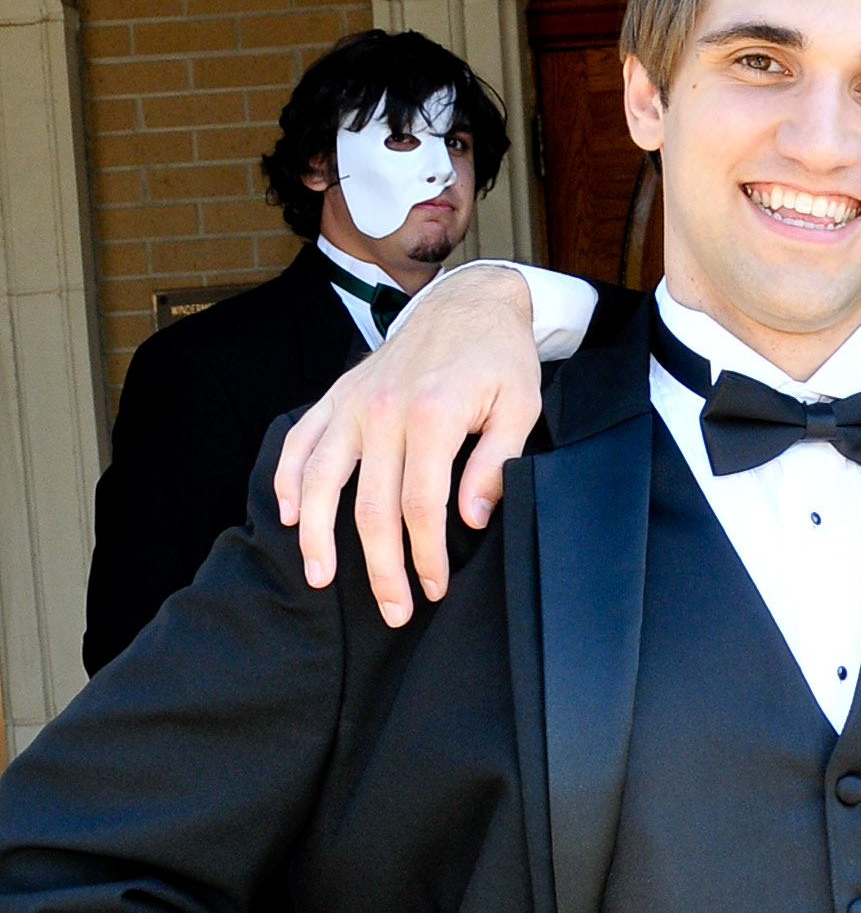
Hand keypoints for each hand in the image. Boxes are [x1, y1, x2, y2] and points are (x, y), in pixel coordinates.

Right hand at [274, 265, 544, 623]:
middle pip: (371, 507)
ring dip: (318, 534)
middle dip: (380, 568)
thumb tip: (470, 519)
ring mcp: (354, 401)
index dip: (426, 556)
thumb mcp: (520, 406)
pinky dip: (288, 477)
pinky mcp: (338, 394)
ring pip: (321, 479)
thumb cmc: (499, 359)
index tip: (435, 588)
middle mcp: (384, 409)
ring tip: (320, 577)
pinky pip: (301, 440)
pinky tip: (290, 516)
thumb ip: (497, 463)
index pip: (422, 506)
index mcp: (433, 413)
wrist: (468, 301)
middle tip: (393, 611)